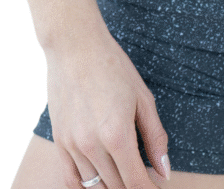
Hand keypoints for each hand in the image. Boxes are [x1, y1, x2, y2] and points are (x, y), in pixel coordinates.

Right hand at [45, 27, 170, 187]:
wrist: (75, 47)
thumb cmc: (114, 68)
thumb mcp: (143, 98)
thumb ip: (155, 138)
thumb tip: (164, 171)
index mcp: (117, 135)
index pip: (136, 182)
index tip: (158, 187)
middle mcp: (92, 146)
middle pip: (117, 187)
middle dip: (134, 186)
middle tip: (147, 176)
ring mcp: (72, 146)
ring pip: (95, 186)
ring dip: (113, 186)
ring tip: (127, 173)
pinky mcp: (59, 141)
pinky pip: (71, 179)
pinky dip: (87, 186)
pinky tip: (101, 180)